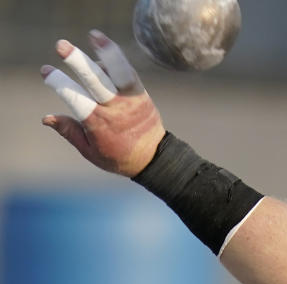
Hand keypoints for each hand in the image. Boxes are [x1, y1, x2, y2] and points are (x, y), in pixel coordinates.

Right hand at [41, 30, 164, 176]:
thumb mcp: (91, 151)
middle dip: (78, 62)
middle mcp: (115, 109)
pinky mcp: (141, 94)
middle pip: (96, 81)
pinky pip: (129, 73)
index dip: (59, 83)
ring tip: (93, 35)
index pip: (76, 98)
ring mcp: (130, 100)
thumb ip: (70, 132)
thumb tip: (46, 118)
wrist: (154, 158)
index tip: (45, 71)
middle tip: (60, 45)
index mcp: (98, 123)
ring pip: (118, 73)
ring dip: (105, 52)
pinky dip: (116, 58)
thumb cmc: (118, 156)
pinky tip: (102, 46)